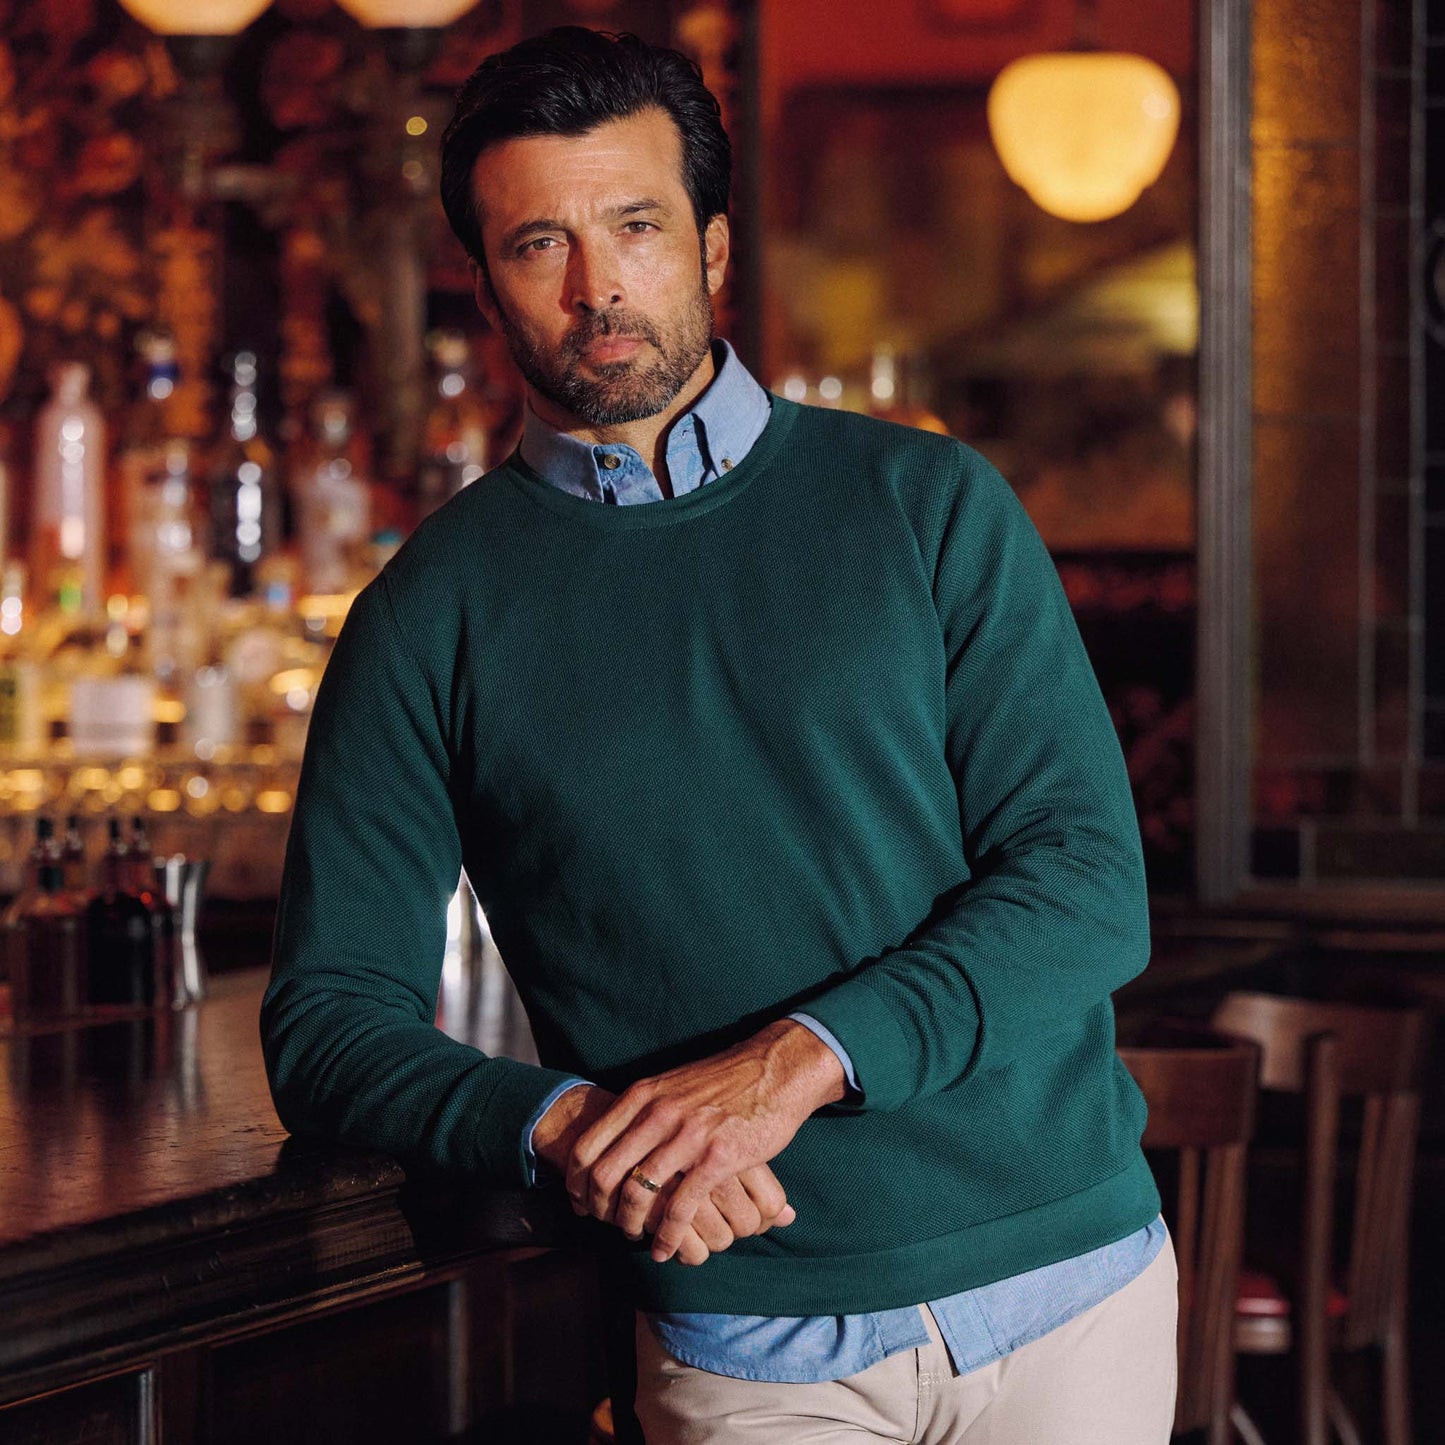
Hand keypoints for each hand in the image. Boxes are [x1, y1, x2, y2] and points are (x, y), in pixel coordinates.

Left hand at [565, 1021, 845, 1263]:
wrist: (774, 1069)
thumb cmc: (724, 1081)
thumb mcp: (672, 1083)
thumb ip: (644, 1107)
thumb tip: (615, 1133)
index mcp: (642, 1096)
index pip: (588, 1145)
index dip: (576, 1181)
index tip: (579, 1202)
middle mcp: (657, 1114)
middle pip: (604, 1174)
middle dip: (598, 1208)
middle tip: (604, 1224)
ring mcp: (687, 1136)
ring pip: (637, 1193)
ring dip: (630, 1225)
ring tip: (635, 1239)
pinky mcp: (717, 1158)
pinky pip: (680, 1207)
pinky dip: (667, 1235)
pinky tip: (665, 1249)